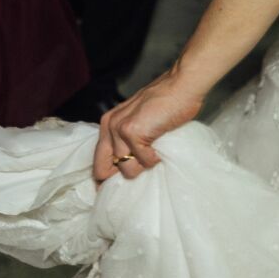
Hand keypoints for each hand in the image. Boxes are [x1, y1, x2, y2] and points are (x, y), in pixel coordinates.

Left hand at [93, 66, 204, 180]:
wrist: (181, 86)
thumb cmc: (166, 103)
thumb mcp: (139, 121)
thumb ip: (129, 140)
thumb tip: (127, 168)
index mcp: (108, 124)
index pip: (97, 161)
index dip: (105, 178)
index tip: (114, 190)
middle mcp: (109, 126)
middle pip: (102, 170)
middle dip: (120, 178)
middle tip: (138, 177)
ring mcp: (119, 129)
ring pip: (126, 169)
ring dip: (143, 166)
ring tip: (155, 152)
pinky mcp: (132, 131)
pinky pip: (143, 162)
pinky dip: (155, 159)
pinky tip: (161, 146)